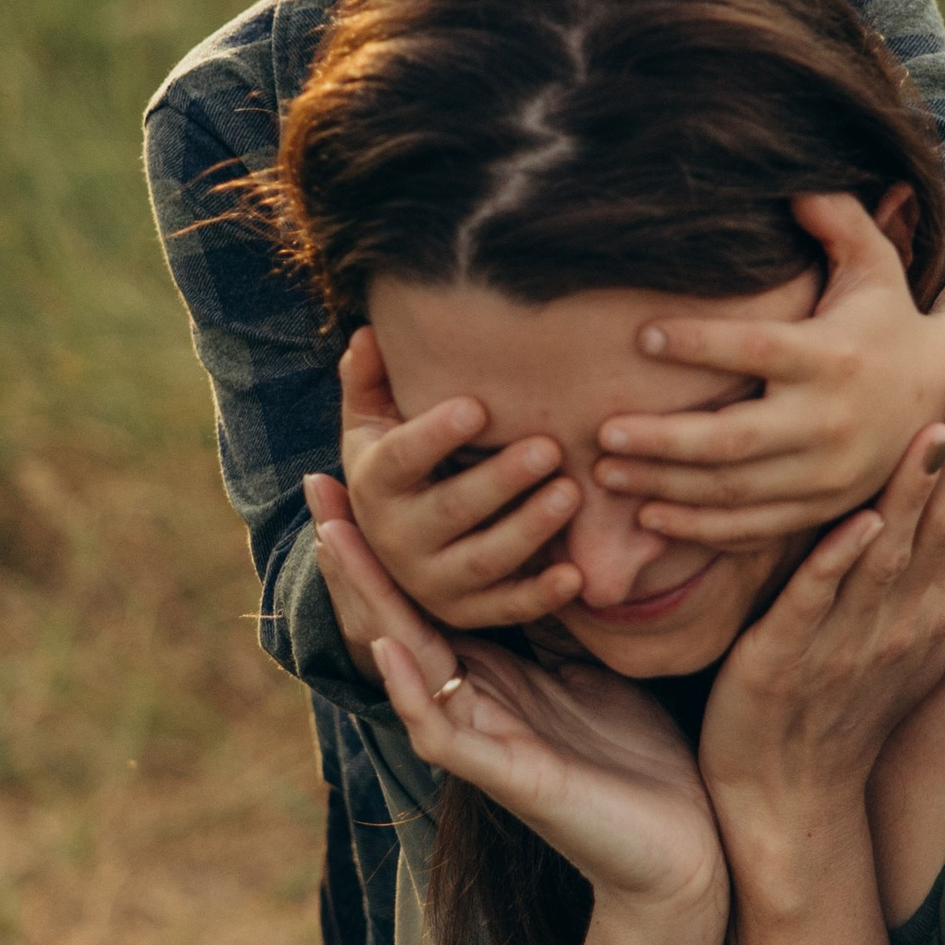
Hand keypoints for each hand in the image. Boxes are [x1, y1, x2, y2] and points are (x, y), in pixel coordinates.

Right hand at [308, 480, 724, 914]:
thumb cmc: (640, 759)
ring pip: (403, 663)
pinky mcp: (505, 778)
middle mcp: (471, 703)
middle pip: (394, 618)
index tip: (358, 473)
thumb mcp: (593, 665)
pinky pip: (440, 728)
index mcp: (490, 674)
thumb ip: (558, 617)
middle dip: (355, 556)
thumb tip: (558, 537)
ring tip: (335, 542)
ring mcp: (481, 741)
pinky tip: (388, 644)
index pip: (423, 596)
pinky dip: (410, 686)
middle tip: (318, 486)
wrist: (683, 850)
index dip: (388, 540)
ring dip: (367, 602)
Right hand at [337, 326, 582, 630]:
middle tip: (549, 447)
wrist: (396, 539)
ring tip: (571, 492)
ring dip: (530, 528)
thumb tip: (368, 333)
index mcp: (374, 484)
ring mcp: (433, 581)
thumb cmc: (400, 460)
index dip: (435, 436)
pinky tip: (575, 574)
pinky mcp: (469, 611)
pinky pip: (507, 608)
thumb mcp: (374, 421)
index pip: (400, 459)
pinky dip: (542, 595)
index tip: (478, 407)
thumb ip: (370, 377)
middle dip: (501, 480)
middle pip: (451, 510)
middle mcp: (396, 539)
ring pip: (484, 559)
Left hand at [593, 192, 944, 543]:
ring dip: (665, 488)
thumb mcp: (874, 262)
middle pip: (734, 441)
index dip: (699, 344)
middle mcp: (829, 421)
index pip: (756, 351)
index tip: (641, 336)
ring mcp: (826, 475)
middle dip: (663, 442)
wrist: (944, 395)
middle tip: (602, 433)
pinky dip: (700, 531)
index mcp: (832, 356)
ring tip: (604, 475)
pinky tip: (649, 517)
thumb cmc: (887, 318)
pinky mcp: (822, 509)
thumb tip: (791, 181)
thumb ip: (836, 218)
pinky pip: (753, 529)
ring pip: (734, 493)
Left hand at [697, 360, 944, 874]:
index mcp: (929, 606)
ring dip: (916, 487)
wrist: (787, 800)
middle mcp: (903, 618)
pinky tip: (862, 522)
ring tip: (937, 425)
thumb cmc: (833, 708)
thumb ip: (913, 569)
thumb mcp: (893, 633)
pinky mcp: (787, 661)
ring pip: (893, 551)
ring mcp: (850, 642)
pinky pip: (819, 604)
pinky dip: (842, 563)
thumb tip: (933, 505)